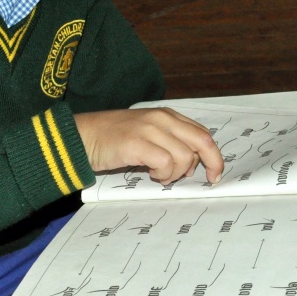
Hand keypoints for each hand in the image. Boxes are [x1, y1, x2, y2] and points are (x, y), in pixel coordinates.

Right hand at [72, 108, 224, 184]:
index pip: (202, 133)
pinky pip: (165, 163)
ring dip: (176, 173)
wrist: (82, 136)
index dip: (213, 154)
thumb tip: (192, 163)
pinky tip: (150, 174)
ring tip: (160, 175)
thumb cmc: (114, 139)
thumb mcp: (147, 133)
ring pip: (184, 156)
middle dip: (211, 163)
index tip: (214, 173)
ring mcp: (150, 129)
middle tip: (204, 180)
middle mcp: (162, 118)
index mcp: (167, 115)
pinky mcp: (137, 143)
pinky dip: (163, 174)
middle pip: (201, 141)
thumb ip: (170, 141)